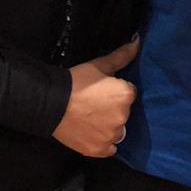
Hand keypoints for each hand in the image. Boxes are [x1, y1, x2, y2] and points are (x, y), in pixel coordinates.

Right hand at [52, 39, 138, 157]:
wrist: (52, 103)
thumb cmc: (77, 81)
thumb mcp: (100, 65)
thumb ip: (122, 55)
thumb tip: (138, 41)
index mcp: (126, 95)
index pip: (129, 93)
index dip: (115, 90)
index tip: (102, 89)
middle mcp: (123, 117)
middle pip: (124, 111)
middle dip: (114, 107)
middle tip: (95, 102)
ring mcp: (112, 136)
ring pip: (117, 129)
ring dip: (109, 125)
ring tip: (91, 117)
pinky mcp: (100, 150)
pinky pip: (109, 147)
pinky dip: (104, 141)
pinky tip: (92, 132)